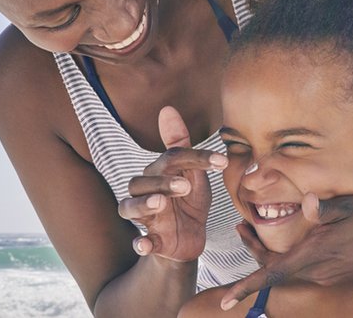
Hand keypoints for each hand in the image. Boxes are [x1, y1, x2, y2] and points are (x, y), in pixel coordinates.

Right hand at [117, 106, 226, 261]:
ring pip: (130, 207)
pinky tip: (145, 244)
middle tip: (185, 186)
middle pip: (142, 182)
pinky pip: (140, 243)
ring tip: (160, 203)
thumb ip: (180, 144)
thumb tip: (166, 109)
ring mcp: (147, 218)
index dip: (196, 157)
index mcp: (158, 173)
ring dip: (144, 204)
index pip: (172, 159)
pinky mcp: (152, 241)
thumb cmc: (188, 200)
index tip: (222, 161)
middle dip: (163, 182)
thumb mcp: (191, 173)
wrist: (190, 238)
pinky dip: (141, 244)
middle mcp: (146, 192)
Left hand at [220, 193, 352, 309]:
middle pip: (275, 268)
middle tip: (240, 228)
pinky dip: (290, 256)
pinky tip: (293, 238)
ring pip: (289, 268)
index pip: (273, 274)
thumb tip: (306, 202)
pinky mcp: (335, 274)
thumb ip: (325, 208)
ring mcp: (327, 275)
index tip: (226, 301)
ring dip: (270, 254)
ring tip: (255, 229)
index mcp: (316, 254)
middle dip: (253, 252)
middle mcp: (319, 270)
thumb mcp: (352, 206)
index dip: (247, 288)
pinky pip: (304, 268)